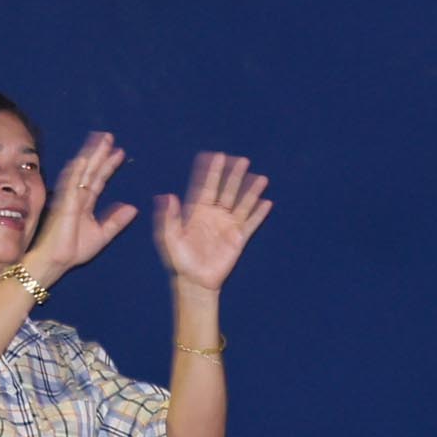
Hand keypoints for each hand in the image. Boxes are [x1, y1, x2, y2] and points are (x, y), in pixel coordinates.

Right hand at [30, 129, 136, 284]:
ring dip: (89, 155)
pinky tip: (84, 159)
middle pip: (90, 170)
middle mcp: (77, 196)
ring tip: (100, 140)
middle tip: (109, 136)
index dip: (109, 165)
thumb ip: (116, 221)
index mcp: (85, 202)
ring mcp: (69, 198)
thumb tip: (133, 208)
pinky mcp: (63, 203)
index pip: (98, 179)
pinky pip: (70, 183)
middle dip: (99, 153)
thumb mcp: (102, 234)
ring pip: (80, 171)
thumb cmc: (73, 249)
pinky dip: (76, 171)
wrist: (57, 261)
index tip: (119, 152)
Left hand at [151, 149, 271, 287]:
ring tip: (262, 179)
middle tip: (243, 160)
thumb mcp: (170, 238)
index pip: (207, 186)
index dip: (212, 171)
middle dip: (235, 175)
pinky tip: (267, 203)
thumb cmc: (180, 260)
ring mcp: (228, 226)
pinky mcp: (239, 239)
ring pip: (242, 204)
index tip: (217, 156)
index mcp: (198, 211)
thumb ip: (170, 217)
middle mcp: (215, 215)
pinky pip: (251, 223)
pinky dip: (259, 214)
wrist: (195, 281)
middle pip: (227, 190)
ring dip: (252, 191)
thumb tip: (169, 196)